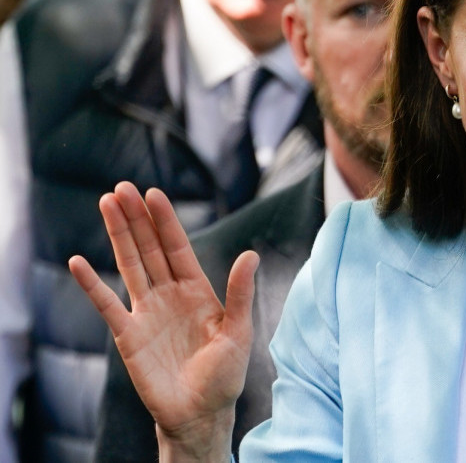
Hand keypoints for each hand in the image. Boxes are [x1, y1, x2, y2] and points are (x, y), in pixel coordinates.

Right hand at [68, 182, 257, 461]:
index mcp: (198, 290)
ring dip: (117, 236)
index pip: (177, 247)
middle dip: (136, 218)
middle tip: (121, 188)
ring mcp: (147, 312)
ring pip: (129, 265)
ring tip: (105, 204)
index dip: (165, 221)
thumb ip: (240, 293)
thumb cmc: (225, 375)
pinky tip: (78, 262)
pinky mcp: (128, 335)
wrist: (201, 413)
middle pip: (149, 248)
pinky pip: (107, 305)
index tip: (153, 193)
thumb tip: (250, 254)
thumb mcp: (238, 332)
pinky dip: (92, 285)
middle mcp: (169, 295)